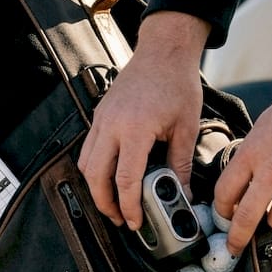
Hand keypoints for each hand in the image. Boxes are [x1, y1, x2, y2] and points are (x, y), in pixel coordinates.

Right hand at [78, 12, 210, 229]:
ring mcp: (101, 119)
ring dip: (96, 188)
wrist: (164, 50)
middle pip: (95, 176)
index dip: (128, 205)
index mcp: (136, 128)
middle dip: (105, 203)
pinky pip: (88, 148)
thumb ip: (181, 164)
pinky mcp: (100, 115)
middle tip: (120, 219)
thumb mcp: (186, 127)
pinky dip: (94, 168)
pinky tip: (109, 176)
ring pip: (85, 164)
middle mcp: (112, 125)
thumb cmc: (177, 82)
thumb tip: (183, 193)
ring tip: (113, 202)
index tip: (135, 221)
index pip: (125, 178)